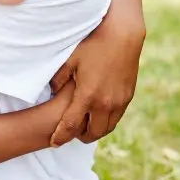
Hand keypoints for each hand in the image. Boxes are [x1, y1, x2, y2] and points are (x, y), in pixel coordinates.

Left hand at [49, 17, 145, 146]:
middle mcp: (105, 103)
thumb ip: (58, 78)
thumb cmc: (93, 44)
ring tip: (83, 128)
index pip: (70, 125)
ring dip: (94, 131)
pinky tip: (97, 116)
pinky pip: (116, 118)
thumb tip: (50, 91)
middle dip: (79, 137)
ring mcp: (119, 101)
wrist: (123, 35)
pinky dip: (105, 122)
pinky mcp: (128, 97)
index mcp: (87, 95)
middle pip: (91, 133)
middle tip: (69, 134)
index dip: (61, 136)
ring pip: (106, 128)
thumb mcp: (70, 59)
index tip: (53, 144)